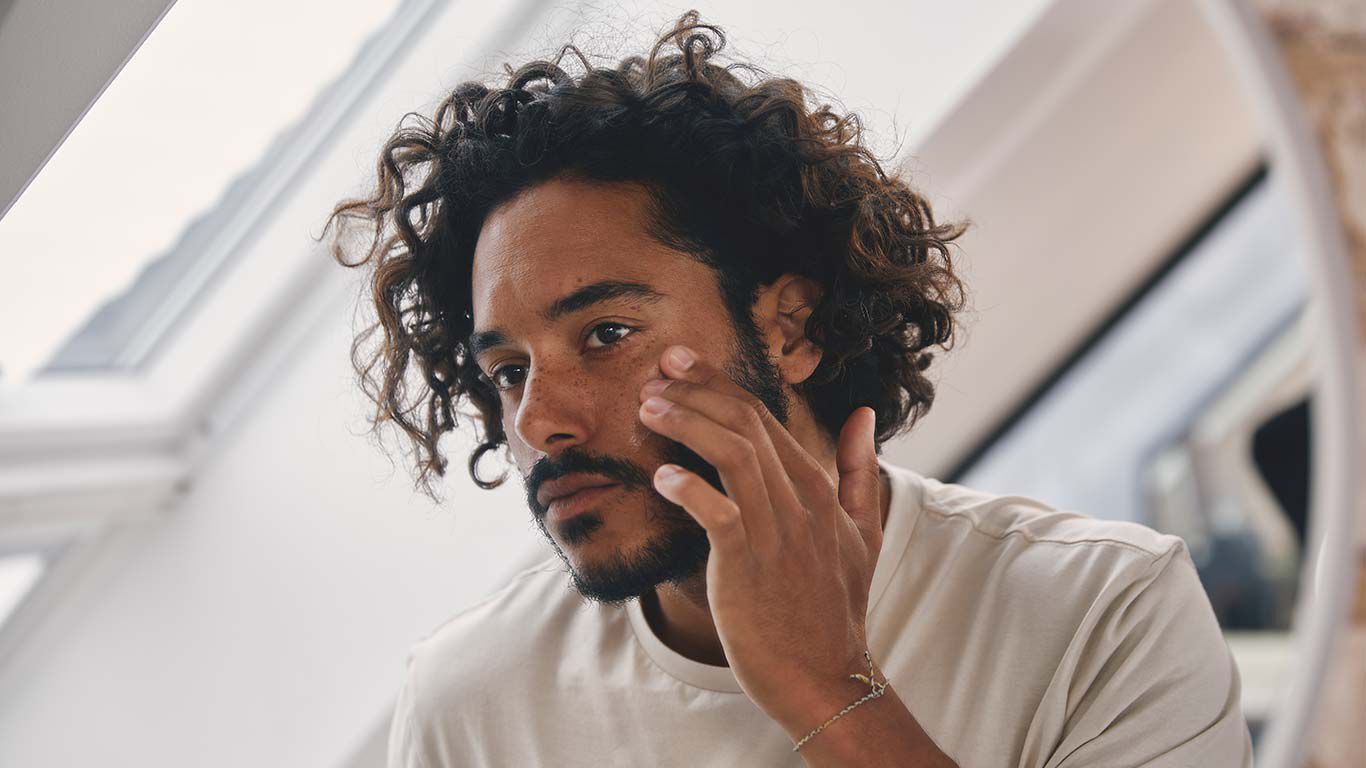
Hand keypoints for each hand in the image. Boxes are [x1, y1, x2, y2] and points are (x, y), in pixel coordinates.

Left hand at [638, 344, 884, 732]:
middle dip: (697, 390)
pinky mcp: (749, 566)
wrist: (825, 677)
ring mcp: (777, 532)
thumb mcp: (864, 533)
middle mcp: (800, 501)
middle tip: (656, 372)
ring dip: (687, 424)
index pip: (765, 417)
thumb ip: (860, 471)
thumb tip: (864, 414)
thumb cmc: (834, 607)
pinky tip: (661, 476)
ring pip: (732, 455)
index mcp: (818, 488)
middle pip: (746, 424)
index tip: (681, 363)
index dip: (719, 384)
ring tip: (647, 410)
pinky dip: (689, 488)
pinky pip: (718, 513)